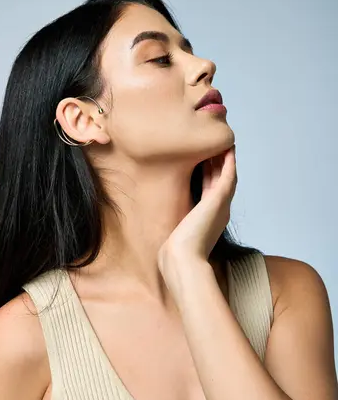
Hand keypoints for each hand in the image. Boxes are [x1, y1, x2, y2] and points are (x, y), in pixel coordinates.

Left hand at [157, 145, 236, 291]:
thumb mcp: (179, 233)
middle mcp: (219, 209)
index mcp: (211, 216)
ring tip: (223, 140)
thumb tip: (169, 227)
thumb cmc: (177, 252)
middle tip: (217, 142)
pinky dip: (229, 162)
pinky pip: (228, 175)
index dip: (211, 171)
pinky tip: (228, 148)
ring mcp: (221, 204)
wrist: (183, 259)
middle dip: (219, 160)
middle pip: (221, 178)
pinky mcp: (219, 200)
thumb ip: (179, 226)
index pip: (212, 187)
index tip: (207, 156)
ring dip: (225, 157)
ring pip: (226, 174)